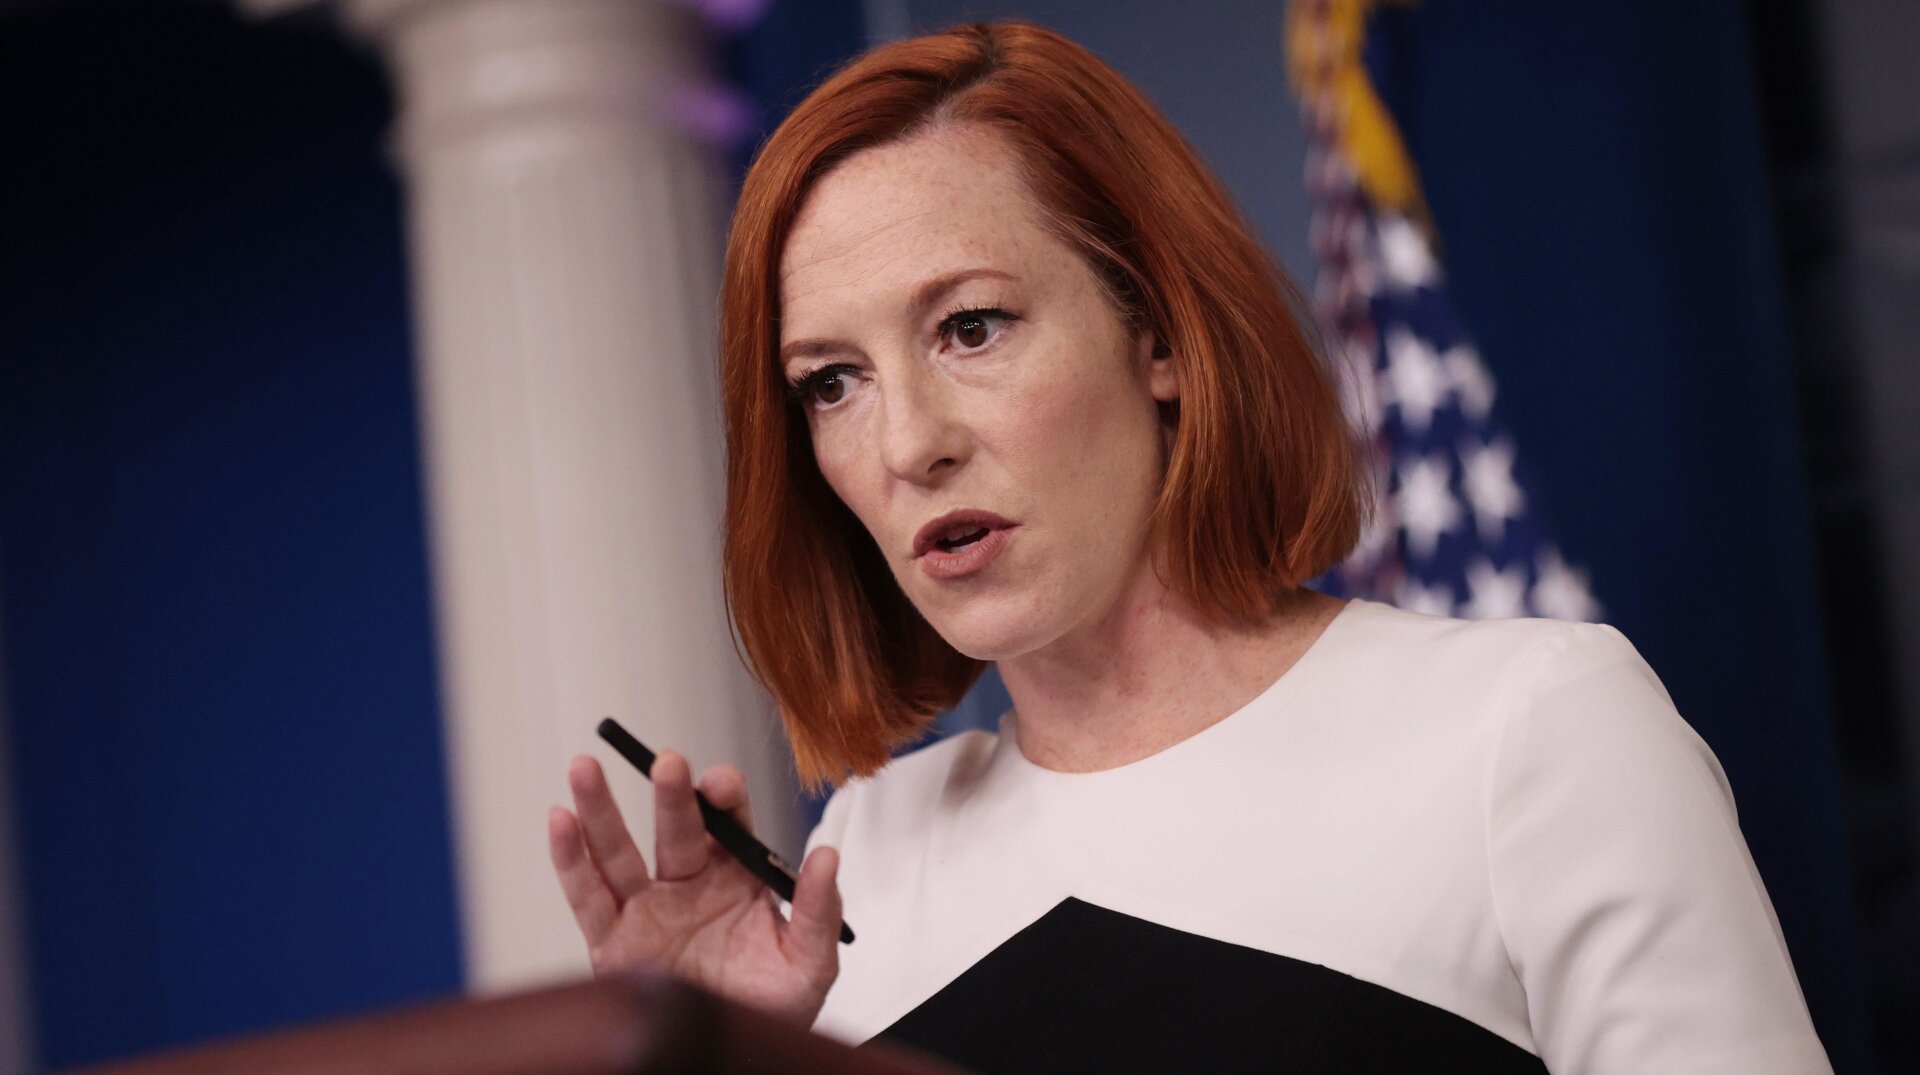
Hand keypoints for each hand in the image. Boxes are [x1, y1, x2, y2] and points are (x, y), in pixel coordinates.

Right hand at [548, 752, 842, 1026]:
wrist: (728, 1055)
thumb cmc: (770, 1008)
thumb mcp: (809, 962)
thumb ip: (818, 910)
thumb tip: (827, 857)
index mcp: (737, 878)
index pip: (730, 823)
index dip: (724, 797)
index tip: (722, 782)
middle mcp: (689, 884)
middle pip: (675, 828)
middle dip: (670, 794)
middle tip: (667, 763)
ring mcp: (648, 910)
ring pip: (619, 852)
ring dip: (600, 809)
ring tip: (585, 768)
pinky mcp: (613, 943)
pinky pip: (588, 898)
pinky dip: (571, 860)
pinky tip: (560, 821)